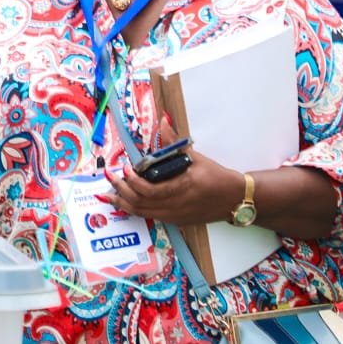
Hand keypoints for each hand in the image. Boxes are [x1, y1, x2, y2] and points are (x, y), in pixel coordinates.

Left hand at [103, 118, 239, 225]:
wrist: (234, 199)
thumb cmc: (216, 177)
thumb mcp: (196, 157)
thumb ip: (174, 142)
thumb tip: (163, 122)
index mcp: (183, 188)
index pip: (150, 191)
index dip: (134, 182)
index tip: (126, 169)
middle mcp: (177, 206)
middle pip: (141, 204)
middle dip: (121, 191)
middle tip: (109, 177)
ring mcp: (175, 216)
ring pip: (143, 213)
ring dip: (123, 202)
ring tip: (108, 192)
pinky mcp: (176, 221)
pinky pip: (150, 216)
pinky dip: (134, 209)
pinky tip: (124, 201)